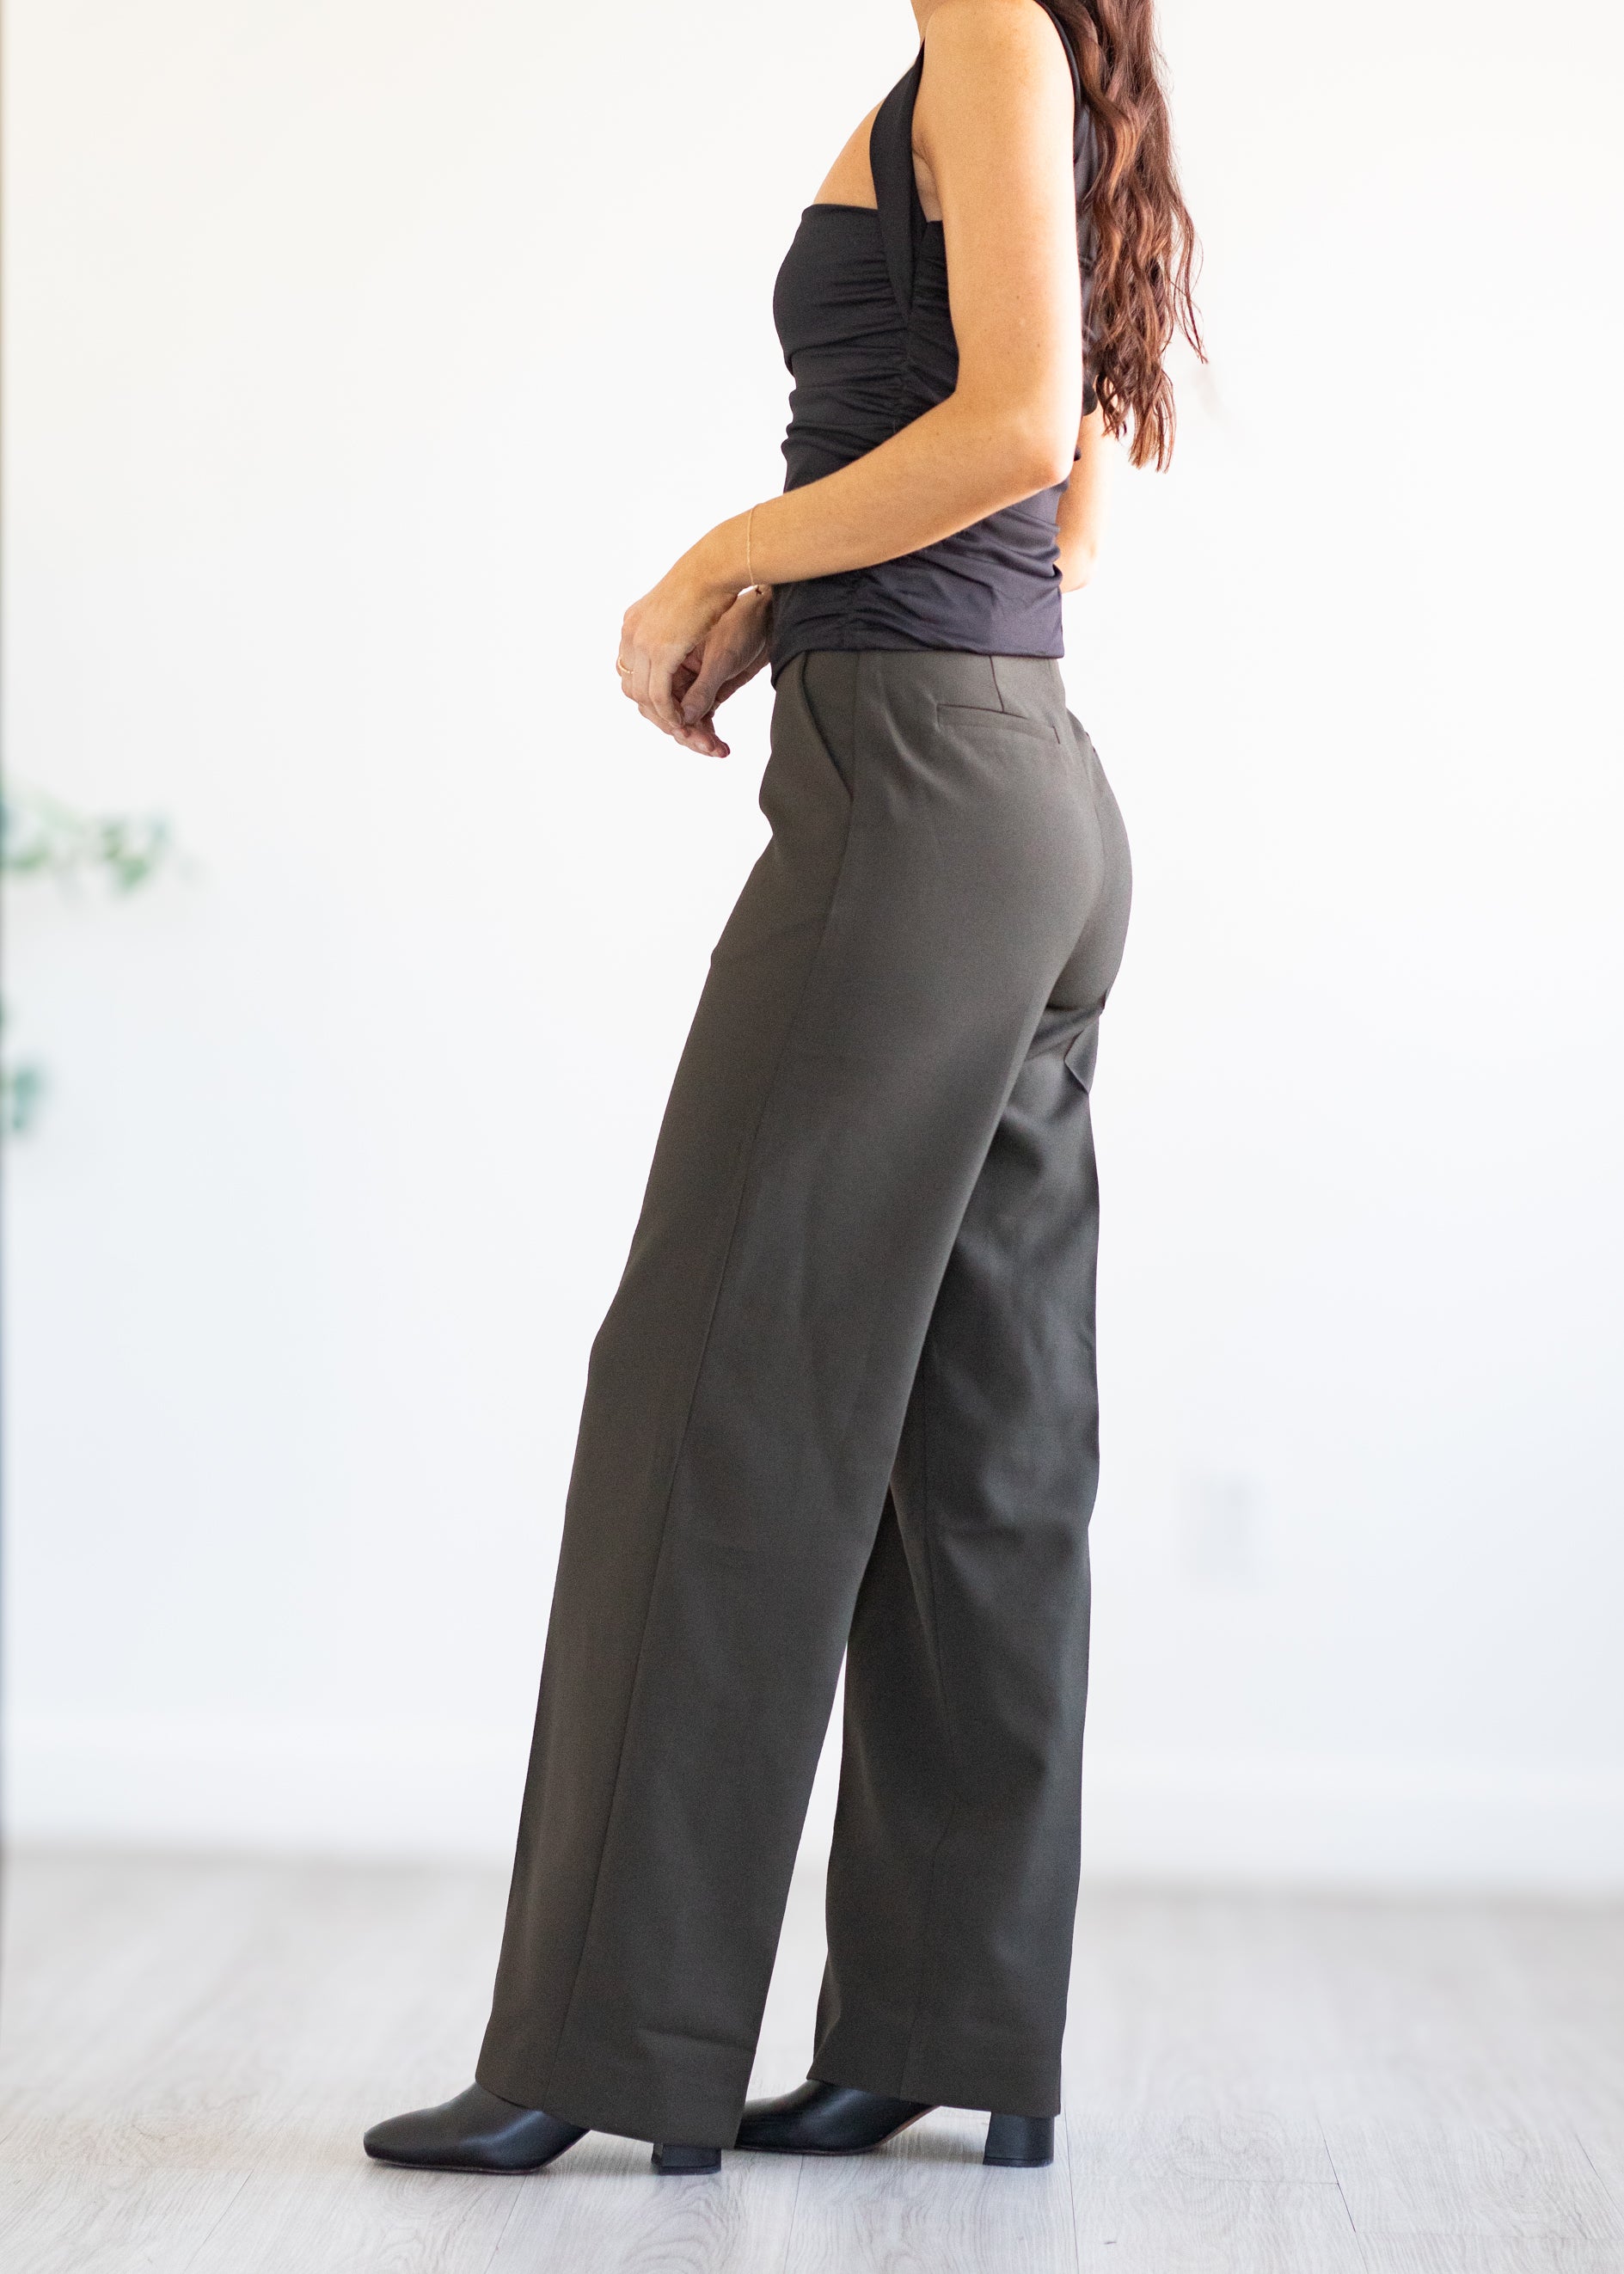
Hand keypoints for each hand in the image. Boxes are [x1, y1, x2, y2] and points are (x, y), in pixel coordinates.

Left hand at [616, 538, 741, 748]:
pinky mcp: (660, 653)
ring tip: (682, 723)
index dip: (646, 690)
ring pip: (642, 694)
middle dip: (652, 708)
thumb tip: (675, 637)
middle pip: (630, 685)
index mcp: (633, 623)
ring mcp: (642, 643)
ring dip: (662, 714)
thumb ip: (669, 629)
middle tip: (675, 720)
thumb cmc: (707, 580)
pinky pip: (659, 695)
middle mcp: (631, 633)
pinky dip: (669, 712)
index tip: (669, 702)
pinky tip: (684, 719)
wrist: (714, 567)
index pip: (628, 668)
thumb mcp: (679, 609)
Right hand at [670, 587, 772, 757]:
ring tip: (717, 749)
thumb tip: (684, 720)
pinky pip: (698, 716)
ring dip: (696, 736)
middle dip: (684, 731)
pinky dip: (706, 731)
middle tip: (707, 746)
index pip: (654, 695)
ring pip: (682, 717)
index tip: (686, 734)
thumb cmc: (741, 622)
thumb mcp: (721, 657)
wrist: (768, 616)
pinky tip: (720, 746)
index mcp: (662, 651)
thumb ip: (702, 690)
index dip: (668, 717)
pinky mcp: (705, 686)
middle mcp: (670, 667)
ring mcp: (687, 678)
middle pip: (664, 710)